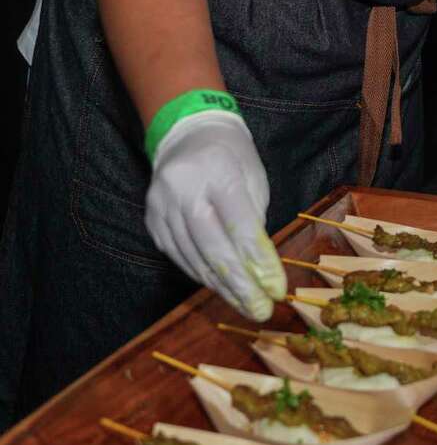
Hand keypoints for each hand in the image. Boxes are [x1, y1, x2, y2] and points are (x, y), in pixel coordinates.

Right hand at [145, 111, 285, 319]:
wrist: (189, 133)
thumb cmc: (232, 156)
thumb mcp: (254, 177)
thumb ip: (255, 219)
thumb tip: (260, 269)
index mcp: (218, 172)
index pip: (240, 226)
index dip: (259, 262)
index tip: (277, 290)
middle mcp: (184, 189)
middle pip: (213, 248)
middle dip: (240, 285)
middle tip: (261, 311)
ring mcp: (162, 206)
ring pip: (194, 258)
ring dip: (222, 286)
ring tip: (246, 305)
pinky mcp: (152, 220)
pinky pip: (179, 256)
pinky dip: (202, 274)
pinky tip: (221, 287)